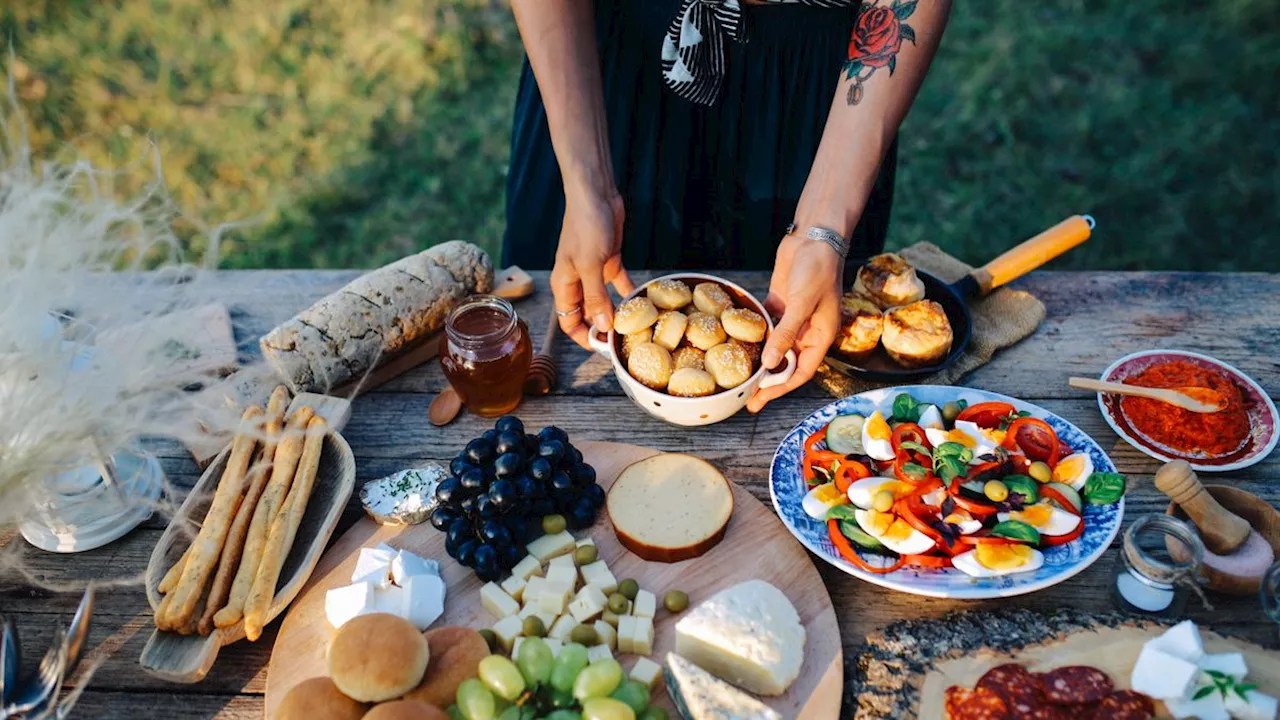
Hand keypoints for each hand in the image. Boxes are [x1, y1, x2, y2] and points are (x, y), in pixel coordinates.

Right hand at [550, 188, 633, 348]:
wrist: (595, 194)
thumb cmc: (586, 226)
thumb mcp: (590, 266)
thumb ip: (596, 297)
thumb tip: (601, 327)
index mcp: (564, 284)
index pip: (568, 320)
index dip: (582, 336)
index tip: (601, 346)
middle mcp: (577, 281)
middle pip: (587, 314)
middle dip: (602, 327)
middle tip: (623, 339)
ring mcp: (593, 272)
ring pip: (604, 301)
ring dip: (617, 312)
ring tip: (634, 324)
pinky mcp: (609, 261)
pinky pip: (618, 284)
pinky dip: (628, 292)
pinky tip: (642, 301)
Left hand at [747, 234, 842, 411]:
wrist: (815, 236)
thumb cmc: (817, 269)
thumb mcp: (802, 303)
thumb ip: (786, 333)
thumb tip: (772, 362)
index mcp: (820, 335)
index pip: (801, 371)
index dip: (782, 387)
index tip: (763, 399)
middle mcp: (806, 330)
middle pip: (786, 363)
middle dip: (768, 381)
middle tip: (747, 397)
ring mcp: (792, 317)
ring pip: (775, 346)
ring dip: (760, 360)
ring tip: (741, 376)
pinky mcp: (780, 302)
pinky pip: (766, 325)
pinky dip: (755, 334)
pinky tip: (738, 343)